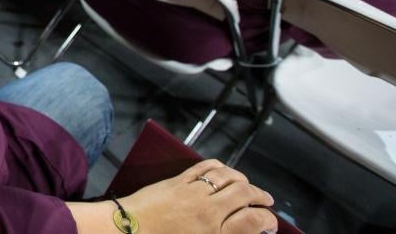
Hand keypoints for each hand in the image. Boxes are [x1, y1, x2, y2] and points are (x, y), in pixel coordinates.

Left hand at [117, 160, 275, 233]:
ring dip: (243, 179)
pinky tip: (224, 171)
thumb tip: (240, 230)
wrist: (125, 233)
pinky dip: (219, 167)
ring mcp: (192, 193)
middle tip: (266, 202)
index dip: (268, 221)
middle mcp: (207, 211)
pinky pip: (204, 168)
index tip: (271, 224)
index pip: (254, 222)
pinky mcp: (177, 181)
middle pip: (245, 194)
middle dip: (261, 197)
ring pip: (227, 177)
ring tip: (249, 186)